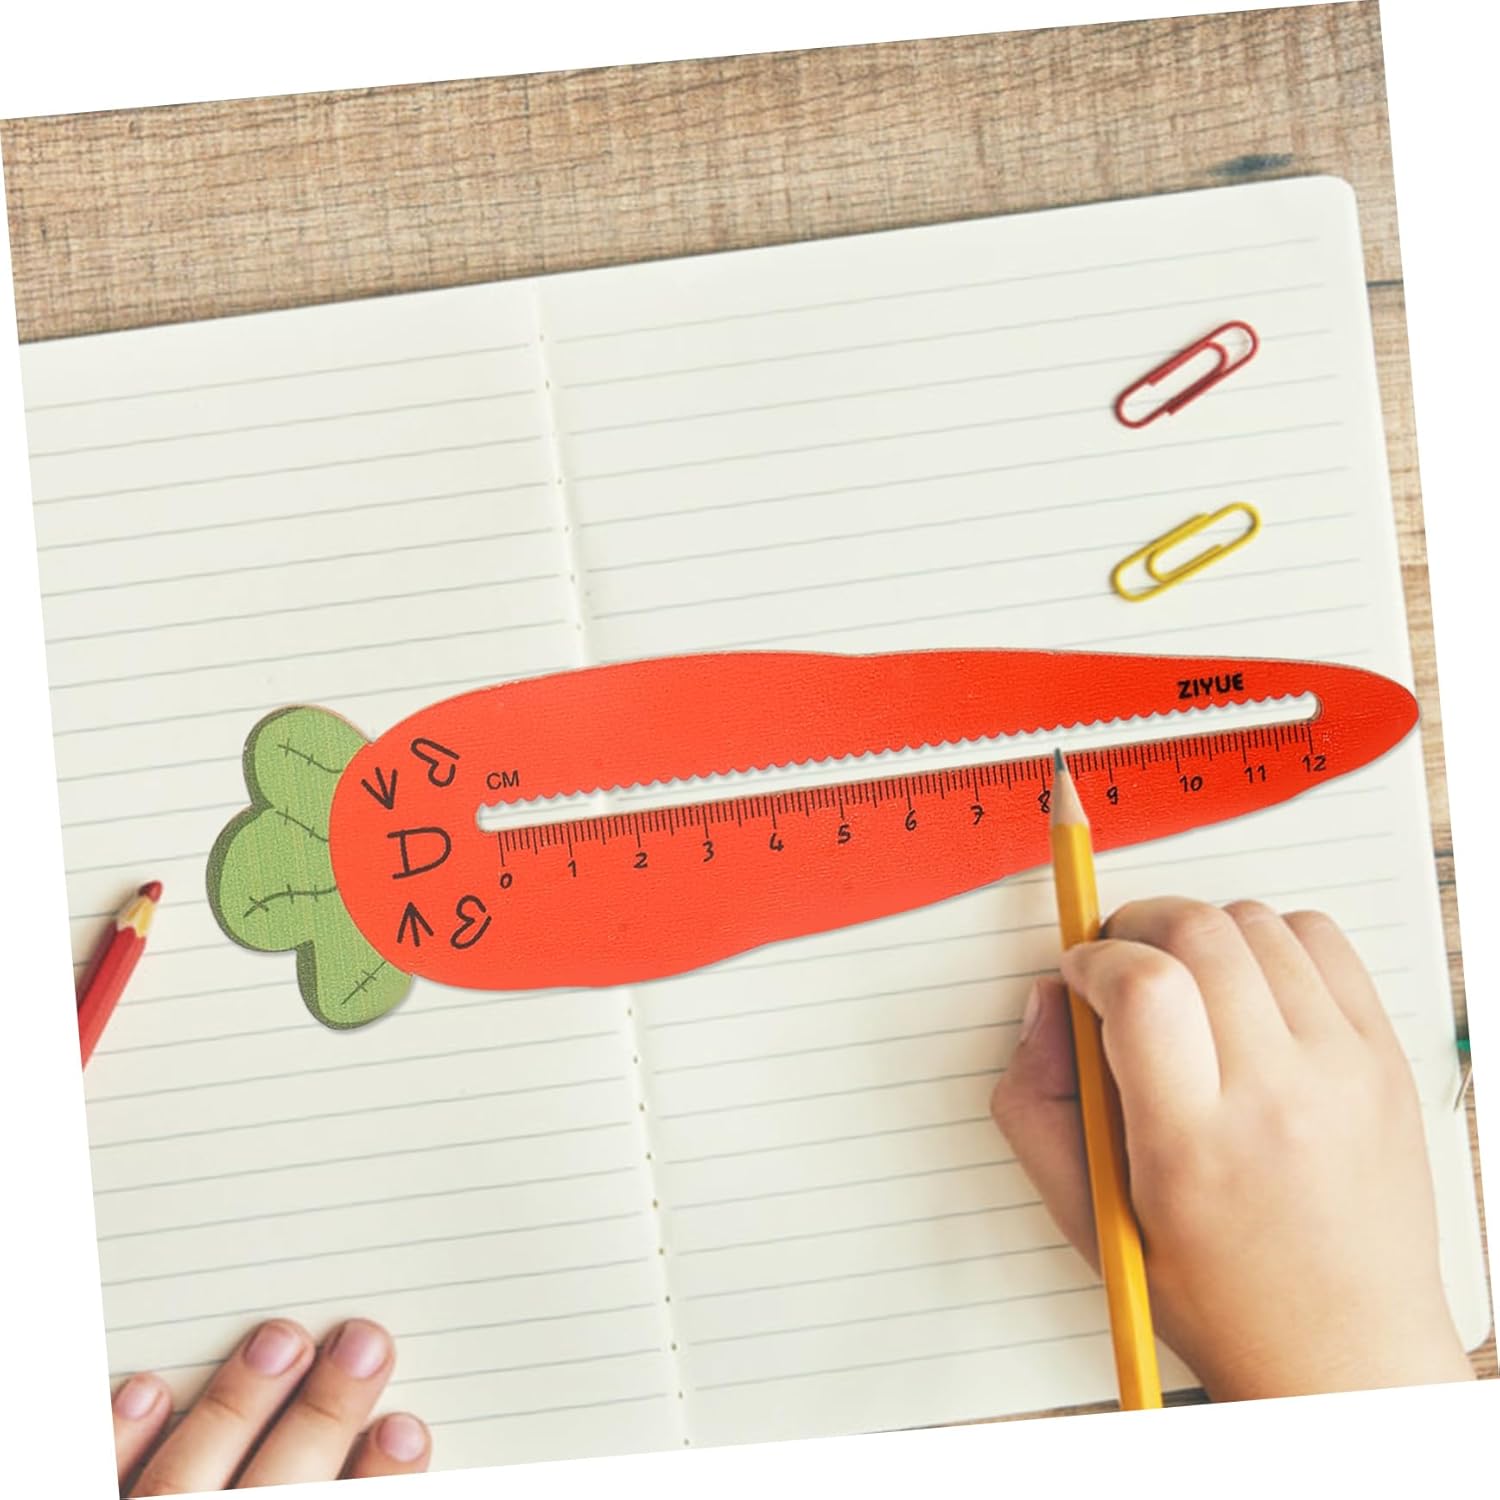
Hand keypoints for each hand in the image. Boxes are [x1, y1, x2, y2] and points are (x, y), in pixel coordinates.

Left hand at [111, 1318, 429, 1492]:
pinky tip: (148, 1387)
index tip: (407, 1428)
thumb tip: (399, 1427)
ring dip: (233, 1410)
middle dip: (320, 1420)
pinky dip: (118, 1443)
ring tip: (279, 1338)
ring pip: (181, 1482)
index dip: (375, 1479)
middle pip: (271, 1491)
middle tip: (363, 1344)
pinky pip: (94, 1482)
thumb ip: (341, 1483)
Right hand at [990, 897, 1473, 1399]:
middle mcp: (1278, 1097)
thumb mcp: (1089, 1220)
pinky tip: (1248, 989)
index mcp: (1193, 1145)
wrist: (1346, 1355)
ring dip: (1201, 932)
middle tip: (1122, 963)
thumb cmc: (1217, 1296)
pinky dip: (1270, 939)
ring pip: (1256, 922)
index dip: (1093, 959)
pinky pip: (1321, 939)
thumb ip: (1036, 1105)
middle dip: (1137, 926)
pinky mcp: (1384, 1058)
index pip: (1143, 987)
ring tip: (1187, 983)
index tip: (1080, 976)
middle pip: (1199, 932)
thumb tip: (1045, 1005)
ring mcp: (1343, 1071)